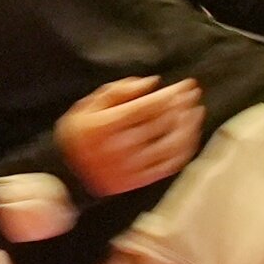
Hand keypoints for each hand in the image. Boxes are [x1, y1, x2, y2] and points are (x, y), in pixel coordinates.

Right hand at [55, 77, 203, 197]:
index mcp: (105, 126)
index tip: (186, 85)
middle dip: (183, 105)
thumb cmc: (79, 137)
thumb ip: (117, 91)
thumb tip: (151, 82)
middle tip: (194, 94)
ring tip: (196, 111)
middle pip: (163, 123)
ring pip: (172, 144)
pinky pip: (171, 164)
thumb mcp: (86, 107)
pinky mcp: (140, 181)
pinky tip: (190, 134)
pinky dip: (186, 148)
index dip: (172, 94)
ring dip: (190, 126)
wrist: (67, 176)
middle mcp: (120, 147)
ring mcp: (132, 166)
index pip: (149, 106)